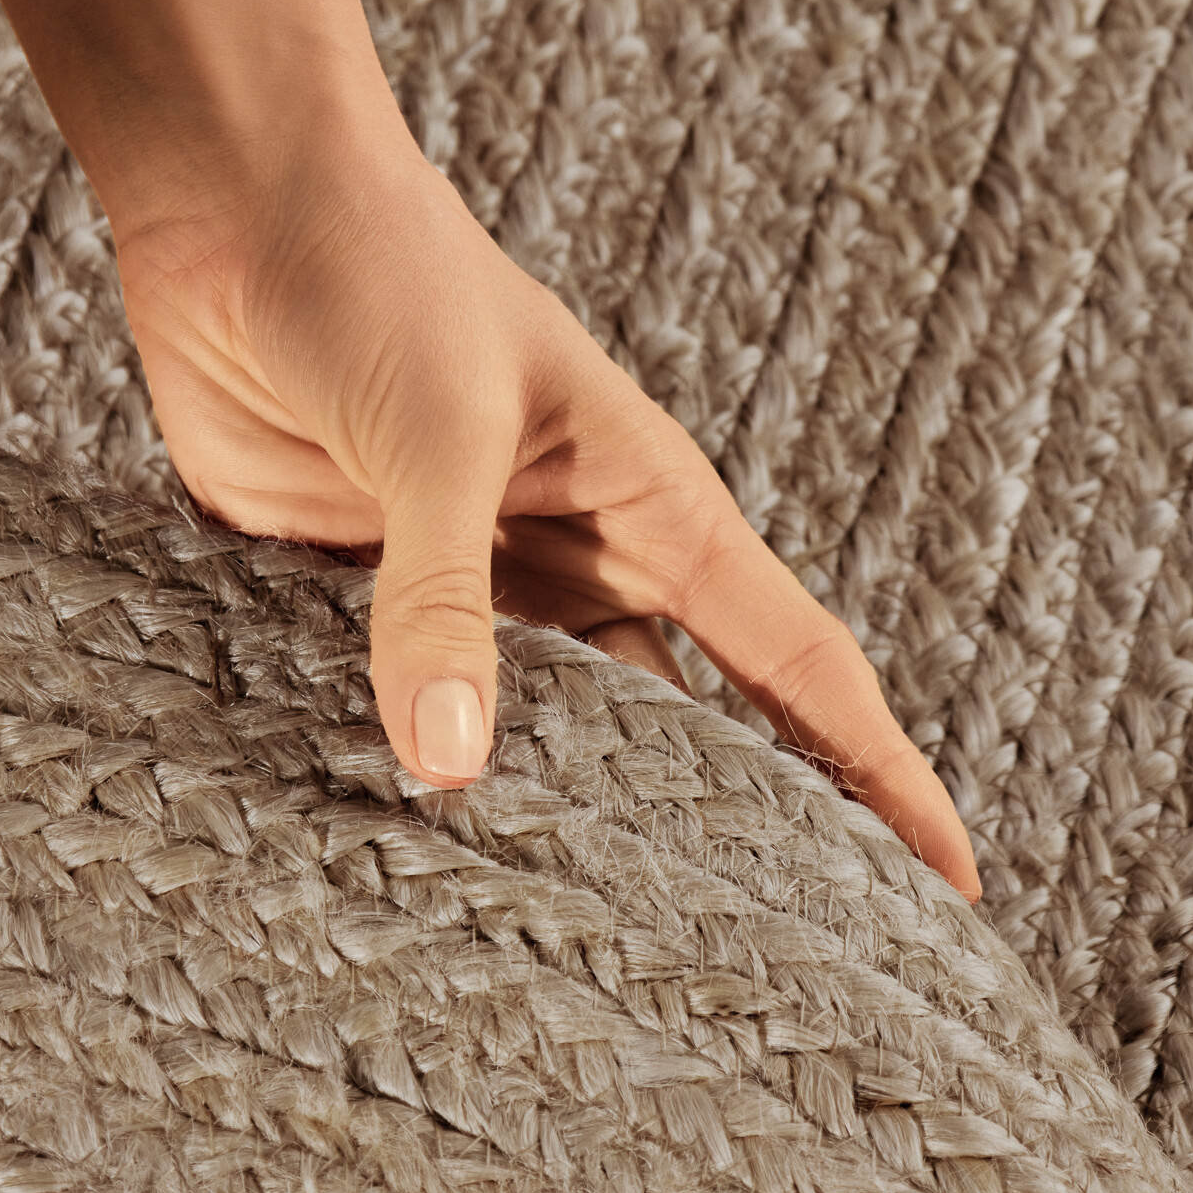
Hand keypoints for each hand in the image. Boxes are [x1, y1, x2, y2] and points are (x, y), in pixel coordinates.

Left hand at [113, 99, 981, 904]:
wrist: (239, 204)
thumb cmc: (386, 273)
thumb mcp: (444, 431)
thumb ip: (443, 595)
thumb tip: (450, 764)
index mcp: (651, 510)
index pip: (799, 668)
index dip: (882, 778)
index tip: (953, 887)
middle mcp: (575, 562)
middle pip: (681, 733)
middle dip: (729, 842)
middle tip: (771, 988)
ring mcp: (469, 585)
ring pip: (540, 741)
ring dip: (558, 827)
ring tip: (589, 968)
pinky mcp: (359, 595)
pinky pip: (404, 710)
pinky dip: (415, 779)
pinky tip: (410, 863)